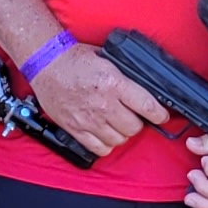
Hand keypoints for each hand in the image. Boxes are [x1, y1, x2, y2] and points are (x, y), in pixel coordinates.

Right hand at [30, 43, 170, 160]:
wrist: (45, 63)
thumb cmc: (75, 59)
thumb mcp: (108, 59)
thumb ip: (125, 77)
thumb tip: (145, 89)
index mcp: (114, 83)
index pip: (147, 106)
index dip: (159, 115)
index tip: (162, 116)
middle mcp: (103, 104)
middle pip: (134, 128)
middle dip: (138, 123)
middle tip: (134, 116)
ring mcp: (88, 119)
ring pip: (118, 140)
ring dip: (122, 134)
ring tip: (118, 124)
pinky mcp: (75, 128)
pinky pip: (99, 148)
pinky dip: (106, 145)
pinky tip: (105, 135)